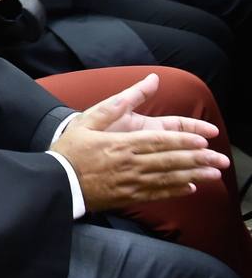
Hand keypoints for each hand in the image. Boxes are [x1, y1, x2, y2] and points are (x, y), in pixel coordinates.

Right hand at [51, 73, 225, 211]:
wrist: (56, 181)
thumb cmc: (71, 148)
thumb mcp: (89, 119)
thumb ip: (120, 101)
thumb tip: (149, 81)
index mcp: (122, 144)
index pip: (159, 141)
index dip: (183, 141)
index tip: (204, 140)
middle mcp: (130, 164)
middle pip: (170, 161)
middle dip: (198, 160)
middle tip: (221, 160)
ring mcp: (130, 182)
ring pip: (168, 179)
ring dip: (194, 176)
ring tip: (213, 175)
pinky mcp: (127, 196)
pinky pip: (156, 194)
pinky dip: (174, 191)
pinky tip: (189, 188)